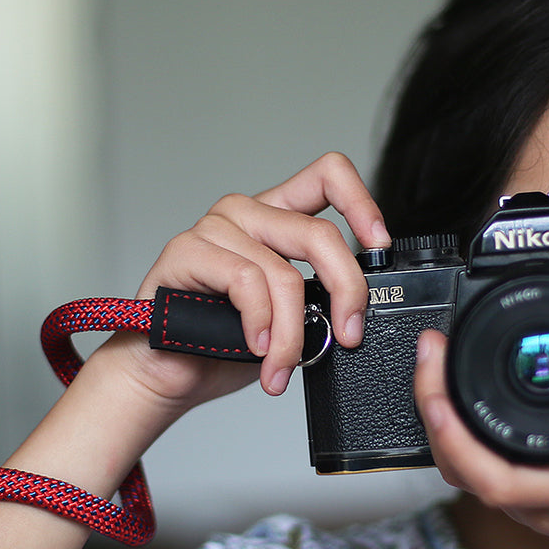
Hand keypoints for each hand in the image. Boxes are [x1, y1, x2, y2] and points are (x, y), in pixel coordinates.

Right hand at [94, 152, 390, 414]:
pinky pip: (245, 282)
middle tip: (348, 335)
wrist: (169, 372)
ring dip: (290, 334)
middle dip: (346, 291)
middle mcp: (247, 214)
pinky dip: (260, 323)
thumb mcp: (289, 318)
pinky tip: (256, 348)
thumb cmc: (223, 344)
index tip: (379, 243)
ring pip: (283, 273)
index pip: (328, 177)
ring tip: (282, 368)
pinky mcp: (186, 251)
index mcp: (276, 218)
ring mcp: (214, 228)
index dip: (362, 203)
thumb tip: (359, 312)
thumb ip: (320, 300)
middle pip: (318, 233)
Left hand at [412, 322, 548, 548]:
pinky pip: (473, 472)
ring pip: (459, 472)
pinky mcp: (522, 502)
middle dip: (432, 410)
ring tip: (436, 363)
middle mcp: (540, 504)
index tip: (442, 386)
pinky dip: (453, 435)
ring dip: (438, 421)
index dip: (456, 435)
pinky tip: (455, 395)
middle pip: (459, 470)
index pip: (497, 476)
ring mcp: (525, 508)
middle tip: (431, 351)